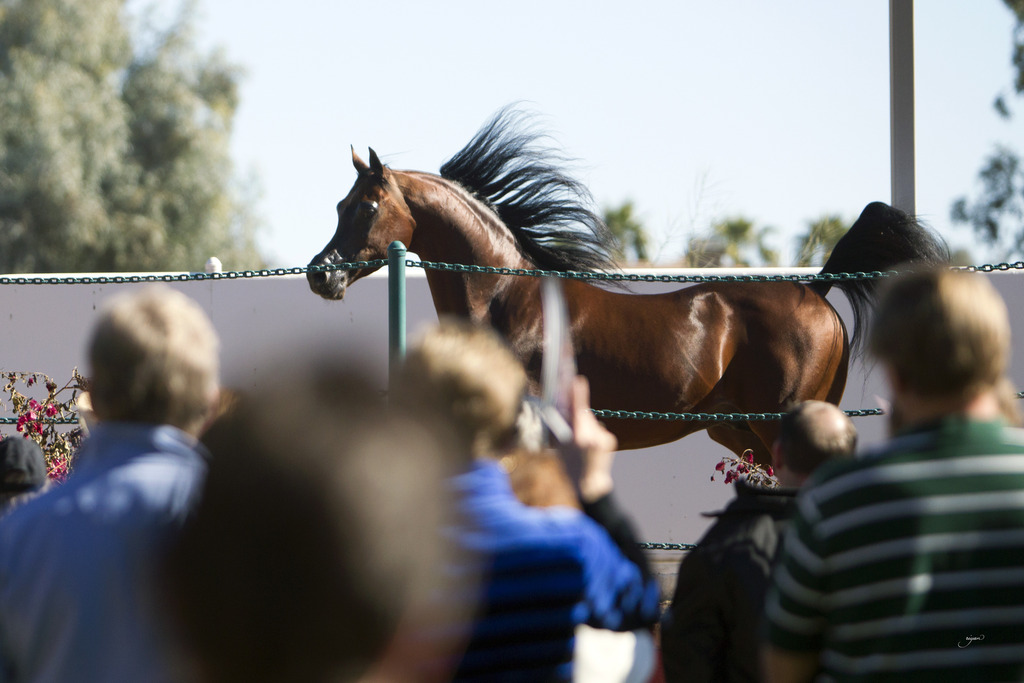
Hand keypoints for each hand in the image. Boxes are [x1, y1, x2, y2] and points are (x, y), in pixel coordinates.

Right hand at [559, 376, 616, 502]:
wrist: (589, 486)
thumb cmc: (570, 467)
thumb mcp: (560, 448)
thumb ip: (560, 429)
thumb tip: (560, 408)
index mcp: (578, 438)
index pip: (578, 409)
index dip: (577, 393)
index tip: (578, 379)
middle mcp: (593, 436)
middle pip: (583, 414)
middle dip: (576, 413)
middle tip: (569, 410)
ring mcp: (603, 437)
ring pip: (590, 422)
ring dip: (583, 426)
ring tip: (580, 445)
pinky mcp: (609, 440)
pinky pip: (597, 429)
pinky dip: (592, 433)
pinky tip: (589, 447)